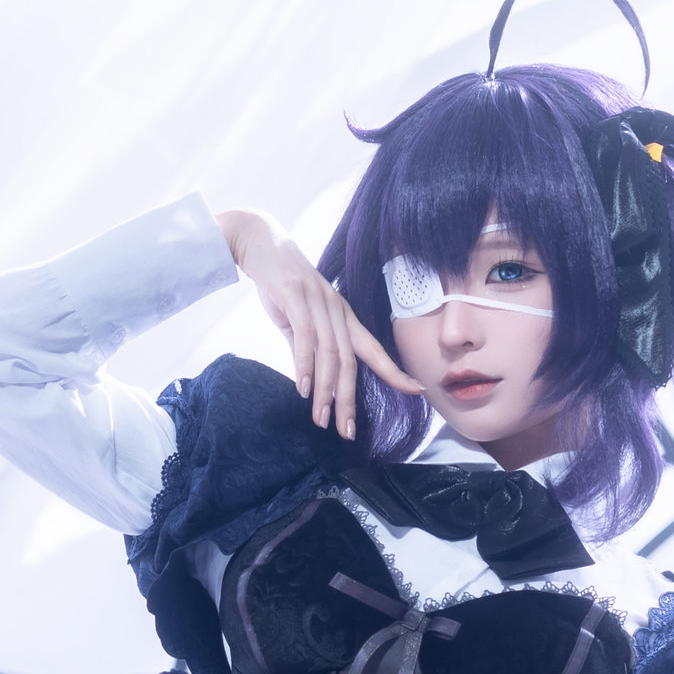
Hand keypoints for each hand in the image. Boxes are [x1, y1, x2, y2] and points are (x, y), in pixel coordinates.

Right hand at [215, 207, 422, 439]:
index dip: (395, 370)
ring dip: (326, 391)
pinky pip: (305, 337)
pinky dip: (304, 365)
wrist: (258, 241)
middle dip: (350, 400)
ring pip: (329, 354)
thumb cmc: (279, 284)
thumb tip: (310, 381)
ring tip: (321, 420)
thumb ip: (306, 350)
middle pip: (350, 362)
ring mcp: (318, 302)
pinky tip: (303, 389)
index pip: (373, 349)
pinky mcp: (295, 295)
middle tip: (347, 432)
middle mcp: (336, 310)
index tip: (416, 391)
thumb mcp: (297, 321)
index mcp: (343, 316)